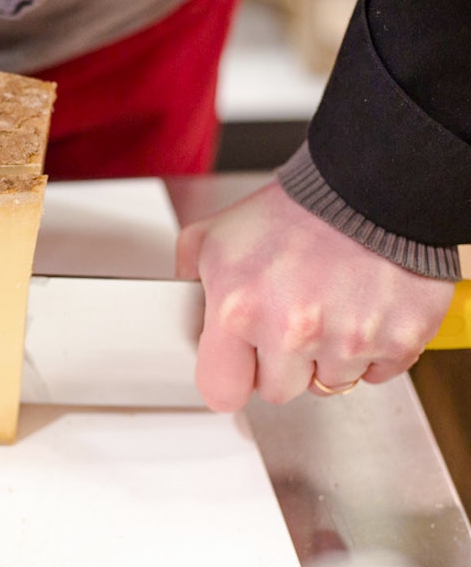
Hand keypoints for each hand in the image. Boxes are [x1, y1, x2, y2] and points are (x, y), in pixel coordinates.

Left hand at [176, 181, 454, 411]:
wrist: (368, 188)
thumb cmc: (294, 211)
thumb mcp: (214, 234)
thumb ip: (186, 276)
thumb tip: (182, 311)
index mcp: (239, 310)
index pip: (221, 392)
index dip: (231, 378)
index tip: (239, 365)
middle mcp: (292, 331)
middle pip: (278, 392)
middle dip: (281, 364)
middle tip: (290, 320)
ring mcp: (348, 340)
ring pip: (330, 384)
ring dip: (327, 357)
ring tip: (329, 306)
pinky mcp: (399, 340)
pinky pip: (377, 373)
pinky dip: (371, 351)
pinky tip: (362, 311)